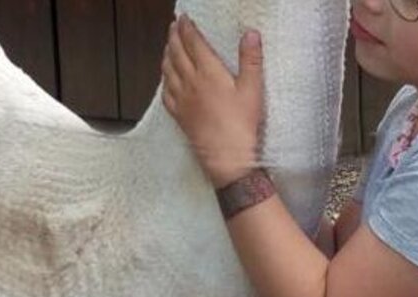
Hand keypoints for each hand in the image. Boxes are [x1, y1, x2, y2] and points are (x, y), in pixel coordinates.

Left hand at [161, 15, 264, 187]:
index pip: (193, 43)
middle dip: (173, 37)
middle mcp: (191, 83)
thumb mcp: (253, 89)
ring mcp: (182, 100)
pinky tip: (166, 79)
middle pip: (176, 53)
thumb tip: (251, 34)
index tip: (183, 18)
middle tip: (173, 27)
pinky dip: (164, 80)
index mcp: (208, 72)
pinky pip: (166, 93)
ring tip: (168, 46)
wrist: (226, 157)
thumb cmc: (241, 124)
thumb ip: (251, 59)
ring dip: (166, 54)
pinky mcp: (179, 116)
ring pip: (168, 71)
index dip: (186, 28)